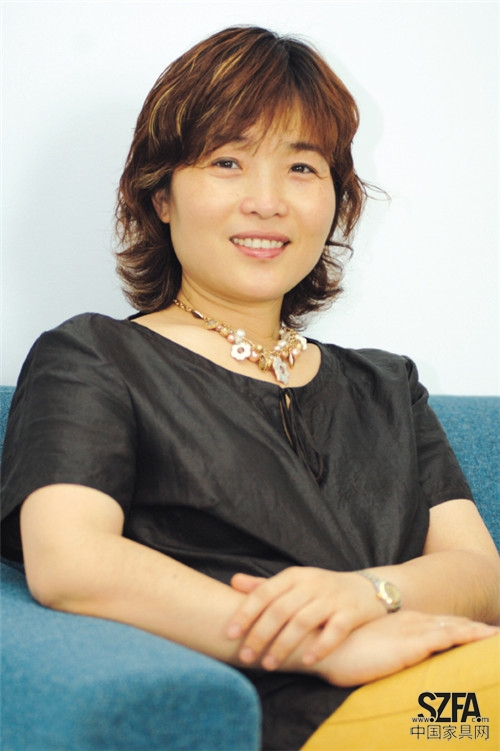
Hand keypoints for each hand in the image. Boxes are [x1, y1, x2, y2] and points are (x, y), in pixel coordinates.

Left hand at [228, 567, 385, 669]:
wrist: (368, 589)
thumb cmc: (322, 589)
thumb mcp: (295, 582)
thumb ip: (265, 585)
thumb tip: (234, 582)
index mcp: (294, 576)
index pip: (264, 593)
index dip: (246, 613)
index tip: (230, 634)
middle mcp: (312, 584)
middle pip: (280, 610)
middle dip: (260, 635)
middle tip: (246, 657)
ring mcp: (332, 598)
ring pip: (303, 622)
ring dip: (284, 645)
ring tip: (269, 665)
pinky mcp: (351, 613)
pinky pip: (335, 631)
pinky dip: (320, 646)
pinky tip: (306, 660)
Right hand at [314, 610, 498, 686]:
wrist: (322, 647)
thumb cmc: (338, 652)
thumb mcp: (367, 650)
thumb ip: (383, 650)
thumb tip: (388, 661)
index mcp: (401, 623)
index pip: (437, 625)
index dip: (459, 627)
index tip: (478, 631)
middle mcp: (410, 623)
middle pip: (450, 624)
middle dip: (474, 628)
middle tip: (497, 632)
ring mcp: (411, 632)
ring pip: (454, 629)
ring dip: (477, 632)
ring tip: (496, 634)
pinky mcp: (410, 645)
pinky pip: (449, 638)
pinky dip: (469, 637)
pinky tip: (484, 638)